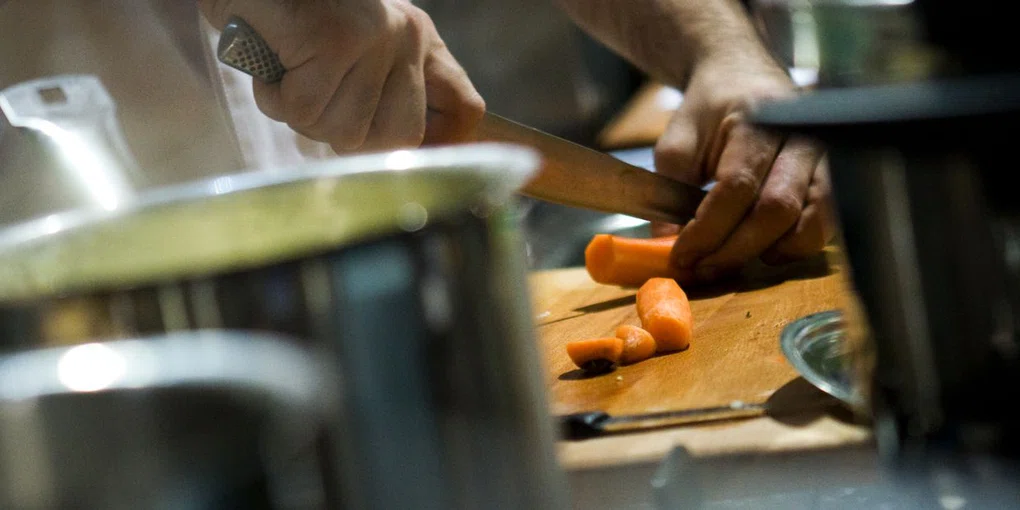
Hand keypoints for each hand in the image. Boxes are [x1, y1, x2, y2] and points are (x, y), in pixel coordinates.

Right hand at [199, 0, 484, 153]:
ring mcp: (377, 38)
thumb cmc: (288, 23)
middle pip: (401, 139)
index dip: (443, 143)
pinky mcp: (337, 41)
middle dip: (349, 135)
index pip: (466, 109)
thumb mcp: (349, 58)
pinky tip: (273, 63)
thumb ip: (381, 97)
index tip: (404, 152)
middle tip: (316, 99)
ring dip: (304, 116)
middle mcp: (407, 37)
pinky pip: (306, 109)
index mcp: (418, 40)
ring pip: (346, 132)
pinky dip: (276, 97)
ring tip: (289, 73)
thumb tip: (410, 149)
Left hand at [652, 53, 835, 282]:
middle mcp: (802, 136)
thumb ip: (669, 193)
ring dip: (770, 251)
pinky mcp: (833, 175)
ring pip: (812, 220)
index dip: (709, 230)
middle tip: (702, 269)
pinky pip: (826, 221)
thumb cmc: (709, 109)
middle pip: (776, 209)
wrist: (742, 73)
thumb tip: (666, 246)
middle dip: (735, 249)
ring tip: (732, 260)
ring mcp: (825, 156)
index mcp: (759, 120)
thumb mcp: (677, 141)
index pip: (737, 187)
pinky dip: (796, 245)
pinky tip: (764, 250)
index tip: (682, 255)